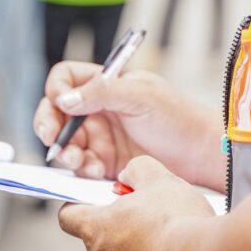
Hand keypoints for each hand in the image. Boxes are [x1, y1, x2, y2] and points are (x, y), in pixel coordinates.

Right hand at [33, 62, 225, 188]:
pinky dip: (80, 169)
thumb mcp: (140, 96)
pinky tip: (93, 171)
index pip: (66, 79)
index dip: (57, 90)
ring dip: (65, 151)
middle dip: (50, 126)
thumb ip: (101, 92)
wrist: (201, 155)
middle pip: (56, 113)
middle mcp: (99, 109)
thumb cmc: (179, 118)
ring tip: (78, 160)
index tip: (60, 104)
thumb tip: (64, 98)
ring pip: (65, 142)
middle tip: (52, 140)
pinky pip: (80, 166)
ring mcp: (101, 137)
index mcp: (106, 84)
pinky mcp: (106, 164)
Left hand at [58, 156, 214, 250]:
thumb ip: (137, 170)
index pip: (68, 218)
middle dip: (123, 232)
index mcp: (97, 229)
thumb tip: (128, 176)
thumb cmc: (176, 221)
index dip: (77, 208)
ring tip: (171, 246)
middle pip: (102, 242)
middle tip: (152, 221)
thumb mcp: (158, 179)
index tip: (92, 204)